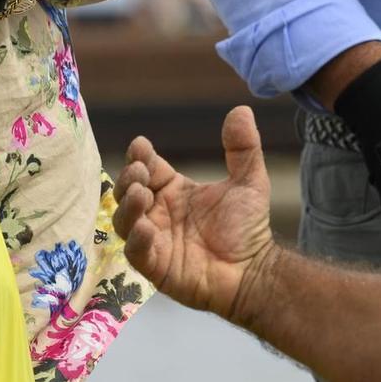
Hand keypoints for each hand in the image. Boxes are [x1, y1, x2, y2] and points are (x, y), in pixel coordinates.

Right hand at [113, 106, 278, 322]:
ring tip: (140, 195)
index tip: (141, 146)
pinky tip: (148, 228)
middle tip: (140, 172)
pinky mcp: (156, 267)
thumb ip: (243, 148)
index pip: (147, 168)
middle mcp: (159, 213)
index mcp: (173, 190)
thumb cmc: (249, 229)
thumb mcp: (249, 182)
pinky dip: (137, 240)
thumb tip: (241, 109)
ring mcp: (154, 241)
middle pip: (127, 190)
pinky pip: (136, 253)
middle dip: (128, 178)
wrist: (256, 272)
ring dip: (127, 206)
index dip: (140, 156)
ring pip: (124, 221)